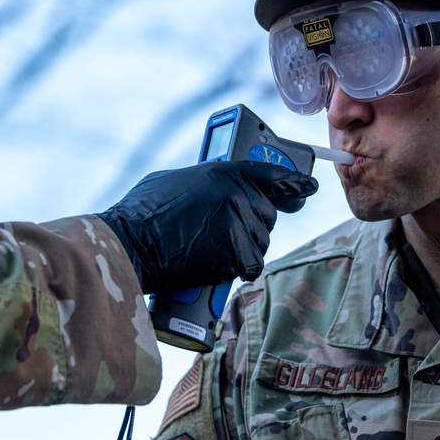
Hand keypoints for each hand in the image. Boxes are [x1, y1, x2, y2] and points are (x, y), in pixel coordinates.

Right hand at [97, 161, 317, 290]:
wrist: (130, 245)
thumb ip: (207, 179)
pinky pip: (254, 263)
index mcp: (224, 172)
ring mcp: (239, 225)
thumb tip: (218, 186)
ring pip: (262, 239)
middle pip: (268, 213)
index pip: (271, 174)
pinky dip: (241, 267)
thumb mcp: (176, 179)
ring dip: (246, 246)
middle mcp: (237, 195)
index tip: (309, 186)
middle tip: (225, 230)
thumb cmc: (142, 212)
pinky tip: (221, 264)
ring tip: (214, 247)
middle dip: (253, 223)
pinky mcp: (236, 255)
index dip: (294, 182)